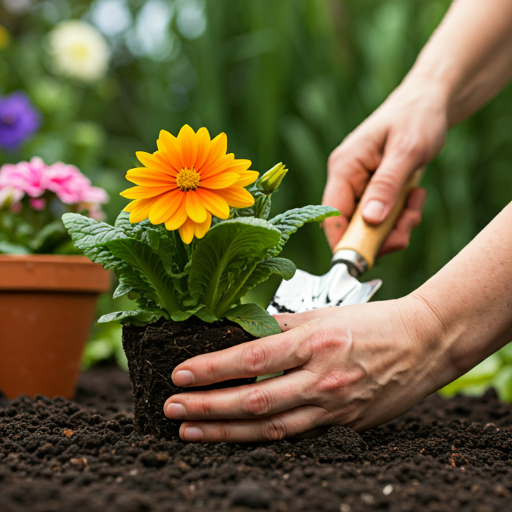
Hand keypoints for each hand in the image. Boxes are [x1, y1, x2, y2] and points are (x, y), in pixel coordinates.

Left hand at [163, 297, 447, 442]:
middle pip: (256, 400)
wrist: (423, 343)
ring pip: (272, 428)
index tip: (181, 375)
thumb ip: (281, 325)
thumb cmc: (373, 322)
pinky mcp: (344, 426)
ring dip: (227, 432)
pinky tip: (236, 438)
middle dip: (209, 407)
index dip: (213, 368)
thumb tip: (240, 331)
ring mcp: (334, 406)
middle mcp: (322, 378)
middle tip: (172, 409)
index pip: (253, 358)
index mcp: (316, 342)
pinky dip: (262, 438)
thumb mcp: (324, 314)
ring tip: (191, 432)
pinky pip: (297, 435)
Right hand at [323, 77, 448, 252]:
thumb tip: (369, 221)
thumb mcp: (406, 150)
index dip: (345, 241)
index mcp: (344, 167)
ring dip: (395, 226)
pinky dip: (400, 217)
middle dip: (380, 235)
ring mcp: (358, 186)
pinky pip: (381, 218)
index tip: (370, 257)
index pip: (331, 215)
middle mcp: (346, 179)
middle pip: (351, 226)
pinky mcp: (372, 191)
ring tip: (415, 203)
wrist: (430, 101)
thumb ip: (386, 185)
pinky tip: (415, 197)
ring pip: (368, 226)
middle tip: (408, 226)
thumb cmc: (417, 117)